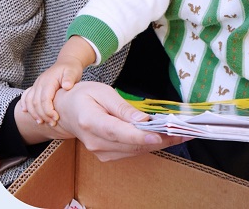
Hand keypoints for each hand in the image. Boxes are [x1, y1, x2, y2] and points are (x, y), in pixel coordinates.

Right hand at [17, 81, 182, 160]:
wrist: (65, 112)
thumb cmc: (82, 97)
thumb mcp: (101, 92)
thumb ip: (122, 107)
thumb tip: (143, 121)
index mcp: (90, 121)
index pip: (117, 132)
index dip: (139, 136)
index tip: (159, 135)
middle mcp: (95, 141)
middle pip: (131, 145)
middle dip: (160, 139)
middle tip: (184, 131)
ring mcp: (100, 151)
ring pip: (135, 151)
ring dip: (159, 143)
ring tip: (180, 134)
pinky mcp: (107, 156)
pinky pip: (132, 152)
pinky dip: (148, 145)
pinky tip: (164, 137)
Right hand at [21, 61, 83, 125]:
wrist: (66, 62)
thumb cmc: (71, 68)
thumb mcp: (73, 71)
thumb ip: (70, 78)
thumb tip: (66, 86)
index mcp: (48, 80)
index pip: (44, 99)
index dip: (48, 110)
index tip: (56, 118)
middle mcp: (40, 82)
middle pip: (35, 102)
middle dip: (43, 115)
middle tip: (52, 123)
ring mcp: (36, 84)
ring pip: (29, 100)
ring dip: (34, 113)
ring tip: (41, 122)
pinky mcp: (36, 86)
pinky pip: (26, 96)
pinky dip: (25, 104)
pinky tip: (26, 111)